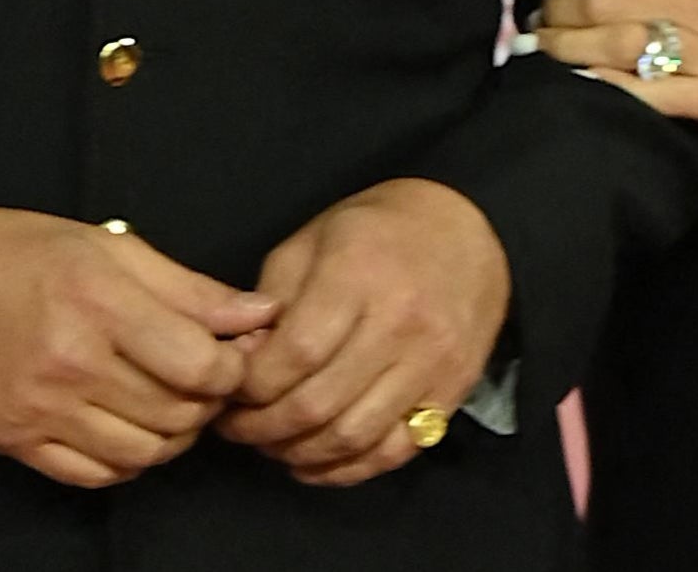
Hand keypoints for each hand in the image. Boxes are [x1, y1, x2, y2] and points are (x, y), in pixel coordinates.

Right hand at [0, 200, 276, 487]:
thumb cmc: (16, 250)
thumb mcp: (107, 245)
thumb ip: (188, 287)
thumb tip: (259, 314)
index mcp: (100, 302)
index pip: (200, 366)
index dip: (233, 369)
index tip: (232, 355)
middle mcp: (71, 362)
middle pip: (178, 414)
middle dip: (208, 404)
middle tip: (205, 380)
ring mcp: (40, 410)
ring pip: (143, 453)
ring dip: (172, 436)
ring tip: (169, 404)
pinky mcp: (15, 442)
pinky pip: (95, 476)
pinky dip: (127, 461)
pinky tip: (128, 428)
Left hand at [216, 178, 510, 487]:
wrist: (468, 228)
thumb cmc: (377, 230)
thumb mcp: (313, 241)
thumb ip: (272, 302)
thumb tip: (241, 364)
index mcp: (358, 273)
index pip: (295, 353)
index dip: (251, 385)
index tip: (228, 390)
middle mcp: (400, 321)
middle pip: (319, 403)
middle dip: (263, 428)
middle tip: (238, 427)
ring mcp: (432, 362)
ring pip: (354, 436)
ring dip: (299, 453)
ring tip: (272, 443)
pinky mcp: (453, 392)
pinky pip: (394, 451)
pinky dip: (347, 469)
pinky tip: (315, 460)